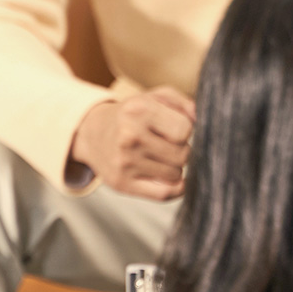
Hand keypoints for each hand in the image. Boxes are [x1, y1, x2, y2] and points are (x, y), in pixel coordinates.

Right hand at [69, 88, 196, 200]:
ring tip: (159, 157)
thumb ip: (183, 103)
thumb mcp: (155, 97)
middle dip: (181, 150)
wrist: (91, 132)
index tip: (175, 129)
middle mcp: (130, 136)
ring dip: (174, 167)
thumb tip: (201, 119)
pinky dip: (174, 188)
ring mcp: (124, 162)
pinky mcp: (122, 183)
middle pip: (182, 155)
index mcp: (139, 110)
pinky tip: (168, 178)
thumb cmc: (132, 114)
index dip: (185, 130)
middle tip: (168, 145)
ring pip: (175, 174)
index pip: (184, 130)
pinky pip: (164, 194)